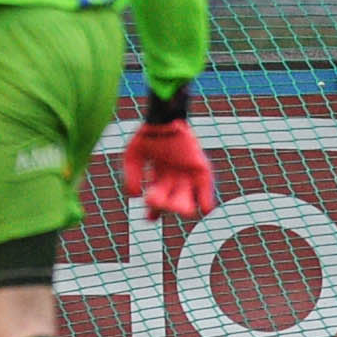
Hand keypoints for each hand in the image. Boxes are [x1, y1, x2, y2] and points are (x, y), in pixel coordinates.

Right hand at [126, 103, 213, 220]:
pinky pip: (206, 191)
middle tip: (159, 202)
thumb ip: (130, 176)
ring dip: (184, 209)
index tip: (149, 218)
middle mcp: (174, 181)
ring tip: (182, 210)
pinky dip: (206, 202)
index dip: (153, 213)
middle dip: (165, 208)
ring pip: (189, 202)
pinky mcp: (201, 170)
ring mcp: (188, 176)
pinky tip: (203, 209)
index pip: (156, 202)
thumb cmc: (148, 135)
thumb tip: (133, 196)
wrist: (164, 118)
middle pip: (172, 205)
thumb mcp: (132, 156)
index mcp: (158, 179)